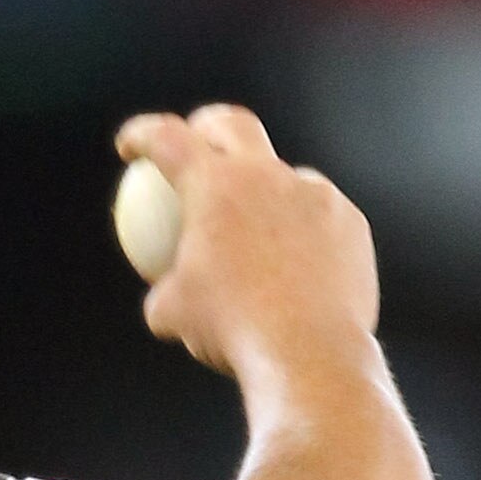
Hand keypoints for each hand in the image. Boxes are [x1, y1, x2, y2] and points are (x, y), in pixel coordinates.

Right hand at [116, 105, 379, 390]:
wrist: (307, 354)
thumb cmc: (230, 331)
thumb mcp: (173, 317)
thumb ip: (164, 288)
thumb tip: (163, 287)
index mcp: (215, 186)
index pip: (168, 140)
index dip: (143, 135)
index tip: (130, 145)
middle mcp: (268, 176)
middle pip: (234, 125)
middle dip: (207, 125)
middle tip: (198, 144)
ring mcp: (316, 194)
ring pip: (285, 181)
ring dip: (266, 197)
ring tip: (257, 237)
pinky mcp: (350, 222)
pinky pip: (320, 221)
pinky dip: (303, 238)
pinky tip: (297, 270)